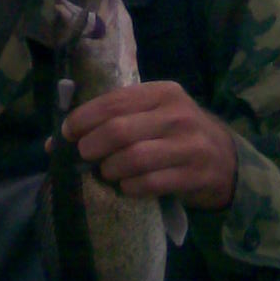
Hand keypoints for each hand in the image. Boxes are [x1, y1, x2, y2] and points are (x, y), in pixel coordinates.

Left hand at [60, 81, 237, 210]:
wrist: (225, 160)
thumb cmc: (177, 134)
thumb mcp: (153, 116)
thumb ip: (113, 120)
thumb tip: (54, 140)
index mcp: (163, 92)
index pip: (113, 102)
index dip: (83, 119)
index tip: (67, 134)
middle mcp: (178, 115)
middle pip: (119, 130)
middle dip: (92, 146)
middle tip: (85, 156)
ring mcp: (189, 145)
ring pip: (133, 158)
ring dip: (110, 169)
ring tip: (107, 172)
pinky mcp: (194, 175)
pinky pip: (149, 183)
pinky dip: (129, 188)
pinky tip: (127, 187)